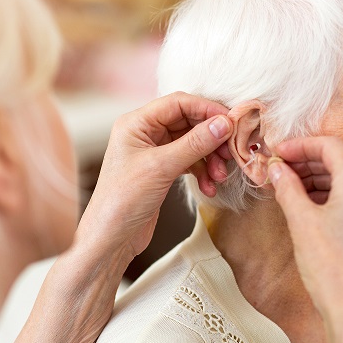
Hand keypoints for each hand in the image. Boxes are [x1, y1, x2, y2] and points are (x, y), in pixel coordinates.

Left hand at [79, 92, 232, 260]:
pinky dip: (203, 172)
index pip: (179, 103)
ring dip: (210, 158)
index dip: (207, 109)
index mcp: (136, 123)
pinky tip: (209, 187)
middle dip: (212, 138)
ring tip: (219, 176)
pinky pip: (190, 162)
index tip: (231, 122)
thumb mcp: (161, 167)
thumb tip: (224, 123)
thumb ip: (195, 143)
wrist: (111, 239)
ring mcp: (154, 152)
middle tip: (229, 152)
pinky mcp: (162, 171)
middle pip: (189, 122)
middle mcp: (145, 133)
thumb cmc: (123, 200)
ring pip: (193, 144)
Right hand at [267, 136, 342, 314]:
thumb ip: (287, 188)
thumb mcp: (301, 223)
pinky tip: (308, 201)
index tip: (277, 153)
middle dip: (308, 158)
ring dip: (318, 174)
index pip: (330, 146)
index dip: (300, 145)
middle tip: (280, 167)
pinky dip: (331, 191)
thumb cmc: (331, 270)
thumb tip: (276, 168)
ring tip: (289, 184)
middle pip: (341, 158)